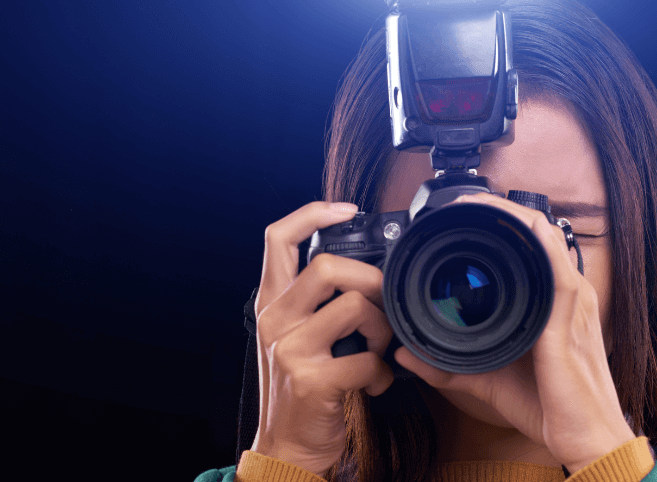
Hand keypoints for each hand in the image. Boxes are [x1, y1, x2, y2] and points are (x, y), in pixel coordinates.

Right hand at [250, 201, 394, 476]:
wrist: (286, 447)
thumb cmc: (302, 389)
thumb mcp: (297, 337)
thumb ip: (317, 303)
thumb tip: (367, 272)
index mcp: (272, 303)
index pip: (278, 238)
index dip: (313, 213)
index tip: (348, 209)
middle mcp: (275, 320)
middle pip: (326, 267)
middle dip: (370, 281)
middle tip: (384, 305)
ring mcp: (290, 350)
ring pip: (353, 307)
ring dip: (383, 328)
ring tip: (381, 350)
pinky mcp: (312, 381)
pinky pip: (367, 359)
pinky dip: (383, 373)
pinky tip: (377, 384)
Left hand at [394, 192, 638, 472]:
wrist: (584, 437)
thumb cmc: (548, 407)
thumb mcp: (487, 379)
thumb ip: (447, 367)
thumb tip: (406, 357)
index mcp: (552, 302)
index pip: (531, 247)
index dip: (500, 224)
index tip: (463, 216)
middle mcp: (565, 294)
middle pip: (537, 232)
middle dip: (500, 210)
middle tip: (463, 202)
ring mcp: (571, 302)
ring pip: (546, 238)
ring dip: (513, 215)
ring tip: (477, 202)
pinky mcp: (569, 316)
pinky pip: (556, 268)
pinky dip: (537, 242)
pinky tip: (518, 226)